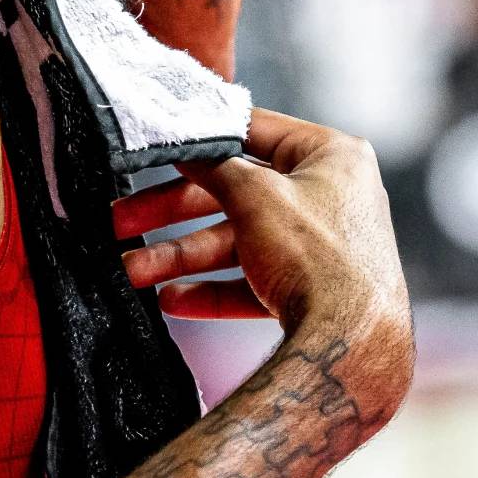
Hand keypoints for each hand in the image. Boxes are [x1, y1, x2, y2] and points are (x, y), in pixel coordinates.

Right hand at [115, 109, 410, 340]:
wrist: (356, 344)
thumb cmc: (317, 256)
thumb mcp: (254, 195)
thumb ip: (215, 166)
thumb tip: (188, 145)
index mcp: (332, 156)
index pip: (255, 132)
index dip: (203, 139)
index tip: (159, 149)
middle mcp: (332, 196)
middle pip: (236, 194)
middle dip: (173, 213)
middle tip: (122, 220)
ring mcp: (324, 247)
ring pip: (238, 243)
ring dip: (181, 256)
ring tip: (132, 272)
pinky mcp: (315, 291)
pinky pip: (254, 283)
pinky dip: (213, 290)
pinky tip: (171, 300)